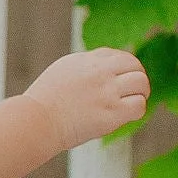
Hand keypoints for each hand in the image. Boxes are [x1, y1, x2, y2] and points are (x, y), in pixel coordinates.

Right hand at [25, 48, 151, 151]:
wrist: (36, 122)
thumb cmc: (43, 103)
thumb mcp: (61, 72)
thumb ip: (82, 68)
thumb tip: (101, 70)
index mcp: (85, 60)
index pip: (116, 55)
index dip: (123, 67)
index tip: (121, 78)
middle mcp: (99, 72)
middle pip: (134, 64)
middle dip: (137, 76)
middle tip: (134, 90)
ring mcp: (106, 92)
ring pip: (141, 82)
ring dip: (141, 93)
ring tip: (134, 102)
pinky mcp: (111, 113)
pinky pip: (138, 105)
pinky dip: (137, 110)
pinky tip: (127, 115)